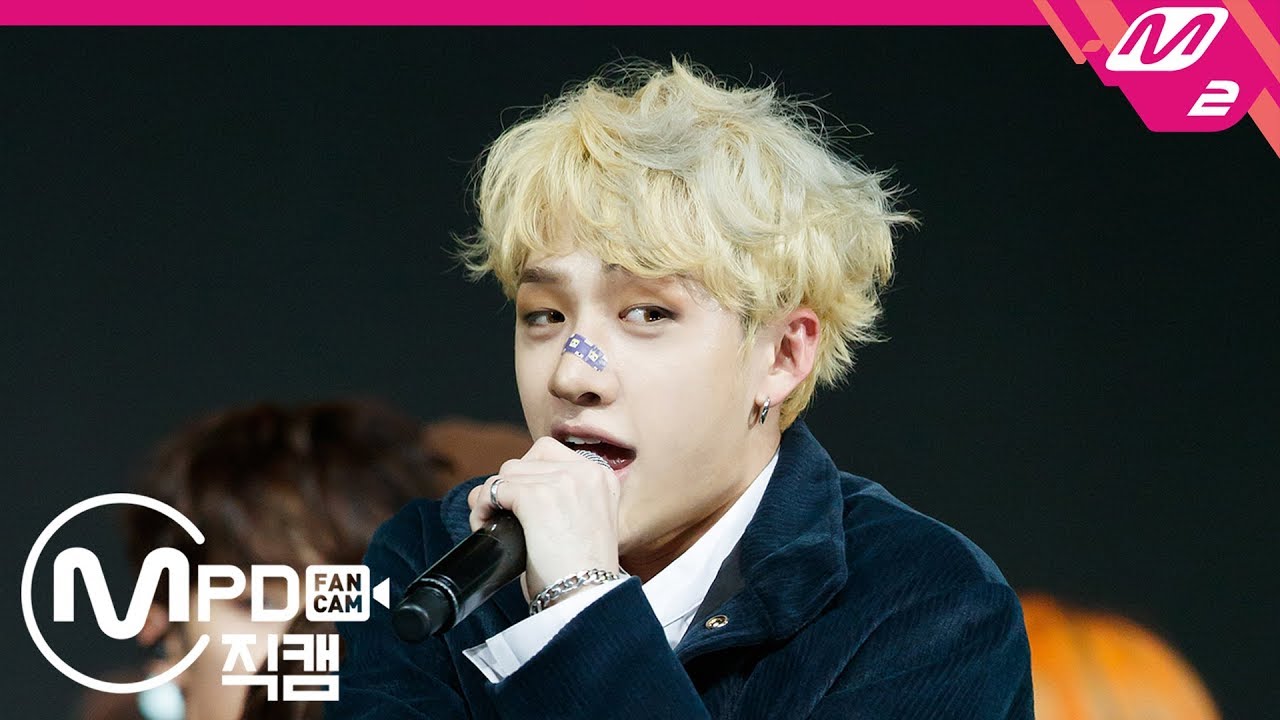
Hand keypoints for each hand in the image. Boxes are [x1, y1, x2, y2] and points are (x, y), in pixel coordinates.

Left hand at [467, 437, 620, 601]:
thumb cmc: (579, 573)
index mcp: (601, 477)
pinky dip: (483, 507)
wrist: (586, 597)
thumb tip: (493, 490)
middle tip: (501, 517)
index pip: (548, 453)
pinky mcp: (536, 496)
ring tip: (492, 524)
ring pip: (507, 473)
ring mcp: (562, 481)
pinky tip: (486, 526)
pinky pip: (494, 489)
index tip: (522, 506)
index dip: (527, 476)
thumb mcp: (580, 524)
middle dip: (506, 487)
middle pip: (524, 461)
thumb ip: (557, 499)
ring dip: (492, 498)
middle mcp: (585, 472)